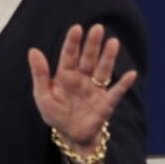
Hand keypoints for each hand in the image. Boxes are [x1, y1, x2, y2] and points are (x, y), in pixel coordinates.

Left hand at [28, 23, 137, 151]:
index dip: (73, 42)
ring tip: (113, 42)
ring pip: (102, 70)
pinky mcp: (106, 104)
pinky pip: (116, 92)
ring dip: (108, 57)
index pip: (69, 55)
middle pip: (88, 58)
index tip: (76, 28)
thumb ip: (40, 74)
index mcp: (65, 75)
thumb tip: (33, 50)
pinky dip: (124, 84)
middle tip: (97, 28)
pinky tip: (131, 74)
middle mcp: (82, 79)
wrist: (70, 136)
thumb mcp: (42, 95)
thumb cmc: (55, 114)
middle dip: (92, 44)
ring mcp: (95, 90)